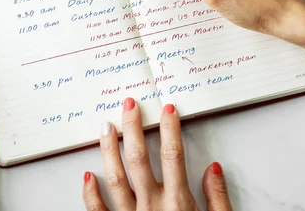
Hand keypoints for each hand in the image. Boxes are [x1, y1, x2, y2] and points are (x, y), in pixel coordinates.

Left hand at [82, 98, 231, 210]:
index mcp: (178, 204)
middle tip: (129, 104)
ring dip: (109, 149)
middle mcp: (151, 207)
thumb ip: (218, 200)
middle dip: (134, 127)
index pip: (173, 155)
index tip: (168, 108)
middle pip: (139, 158)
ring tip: (106, 126)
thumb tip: (213, 169)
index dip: (170, 128)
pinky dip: (90, 193)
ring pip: (115, 177)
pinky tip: (87, 174)